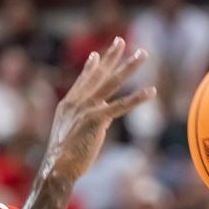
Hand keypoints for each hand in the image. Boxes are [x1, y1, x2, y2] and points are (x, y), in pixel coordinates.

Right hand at [44, 37, 154, 181]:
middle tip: (121, 41)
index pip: (83, 81)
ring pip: (112, 83)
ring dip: (129, 67)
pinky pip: (121, 106)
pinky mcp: (96, 119)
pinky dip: (137, 98)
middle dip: (111, 56)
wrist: (57, 168)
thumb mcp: (75, 134)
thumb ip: (90, 122)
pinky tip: (151, 91)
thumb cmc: (65, 158)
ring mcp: (86, 108)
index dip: (92, 67)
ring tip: (142, 54)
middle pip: (98, 75)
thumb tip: (106, 119)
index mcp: (69, 104)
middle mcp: (77, 102)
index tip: (98, 54)